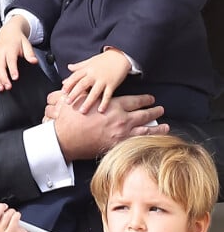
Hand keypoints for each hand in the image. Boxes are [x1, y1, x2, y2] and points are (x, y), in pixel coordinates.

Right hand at [0, 15, 35, 90]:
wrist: (8, 31)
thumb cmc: (18, 39)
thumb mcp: (26, 44)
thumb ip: (30, 53)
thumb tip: (34, 61)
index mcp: (9, 48)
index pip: (10, 60)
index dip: (12, 69)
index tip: (15, 78)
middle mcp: (0, 52)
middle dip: (3, 78)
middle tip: (8, 87)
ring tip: (1, 88)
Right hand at [52, 93, 168, 161]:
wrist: (65, 138)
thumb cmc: (70, 118)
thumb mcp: (79, 98)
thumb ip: (89, 92)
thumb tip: (90, 85)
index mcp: (113, 106)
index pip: (134, 101)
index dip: (144, 99)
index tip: (150, 98)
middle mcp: (120, 120)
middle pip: (144, 115)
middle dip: (154, 111)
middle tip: (161, 109)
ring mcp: (120, 134)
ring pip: (145, 131)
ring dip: (157, 129)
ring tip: (166, 127)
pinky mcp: (116, 146)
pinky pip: (136, 144)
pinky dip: (146, 142)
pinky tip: (151, 142)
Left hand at [63, 49, 130, 113]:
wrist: (120, 56)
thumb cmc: (104, 59)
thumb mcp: (90, 61)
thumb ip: (79, 66)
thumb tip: (69, 67)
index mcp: (87, 69)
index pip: (75, 76)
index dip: (68, 84)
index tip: (62, 92)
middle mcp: (94, 74)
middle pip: (82, 85)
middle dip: (74, 94)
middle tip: (68, 102)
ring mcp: (103, 80)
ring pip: (94, 92)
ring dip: (88, 102)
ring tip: (82, 111)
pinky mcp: (112, 84)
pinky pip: (108, 95)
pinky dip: (104, 103)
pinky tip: (100, 110)